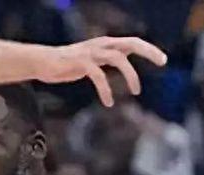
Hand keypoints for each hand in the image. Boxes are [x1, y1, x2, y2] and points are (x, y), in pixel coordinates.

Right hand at [37, 37, 166, 106]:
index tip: (163, 60)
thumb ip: (105, 59)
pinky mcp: (80, 63)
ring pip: (118, 59)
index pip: (132, 42)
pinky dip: (106, 90)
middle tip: (163, 62)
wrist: (41, 62)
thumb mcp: (90, 60)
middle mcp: (100, 45)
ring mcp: (90, 53)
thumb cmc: (64, 64)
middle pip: (131, 43)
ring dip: (131, 75)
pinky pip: (99, 76)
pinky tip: (108, 103)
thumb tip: (121, 62)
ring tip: (136, 91)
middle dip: (148, 51)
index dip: (149, 49)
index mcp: (104, 44)